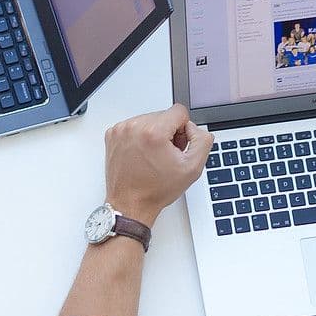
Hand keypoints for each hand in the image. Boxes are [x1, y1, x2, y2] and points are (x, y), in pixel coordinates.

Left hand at [104, 104, 211, 223]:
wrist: (130, 204)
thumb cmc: (155, 190)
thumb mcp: (192, 168)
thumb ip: (202, 141)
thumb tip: (195, 128)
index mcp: (153, 132)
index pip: (179, 111)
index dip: (184, 130)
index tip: (177, 146)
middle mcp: (135, 127)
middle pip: (163, 115)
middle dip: (169, 132)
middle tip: (165, 155)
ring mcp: (121, 130)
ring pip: (149, 120)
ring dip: (154, 134)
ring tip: (153, 157)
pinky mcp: (113, 135)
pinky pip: (135, 125)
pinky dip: (140, 137)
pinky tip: (142, 155)